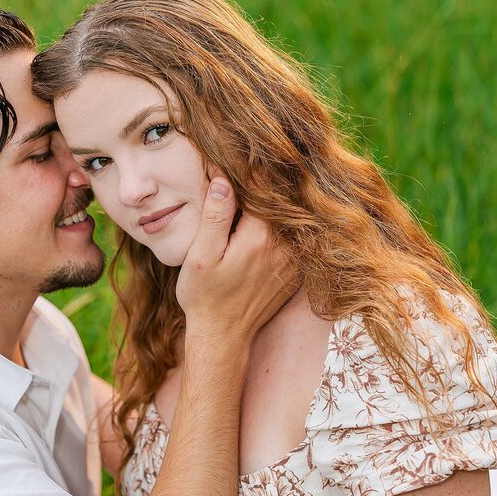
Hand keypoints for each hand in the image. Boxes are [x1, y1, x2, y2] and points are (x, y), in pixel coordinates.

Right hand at [176, 177, 297, 346]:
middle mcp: (285, 246)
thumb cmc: (204, 296)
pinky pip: (292, 237)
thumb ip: (215, 216)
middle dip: (261, 186)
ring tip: (248, 201)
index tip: (233, 159)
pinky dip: (279, 227)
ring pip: (288, 217)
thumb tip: (224, 179)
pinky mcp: (296, 270)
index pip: (262, 186)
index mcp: (260, 237)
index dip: (246, 170)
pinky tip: (259, 228)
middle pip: (279, 199)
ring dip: (272, 206)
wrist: (223, 336)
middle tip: (240, 174)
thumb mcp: (200, 256)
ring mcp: (294, 260)